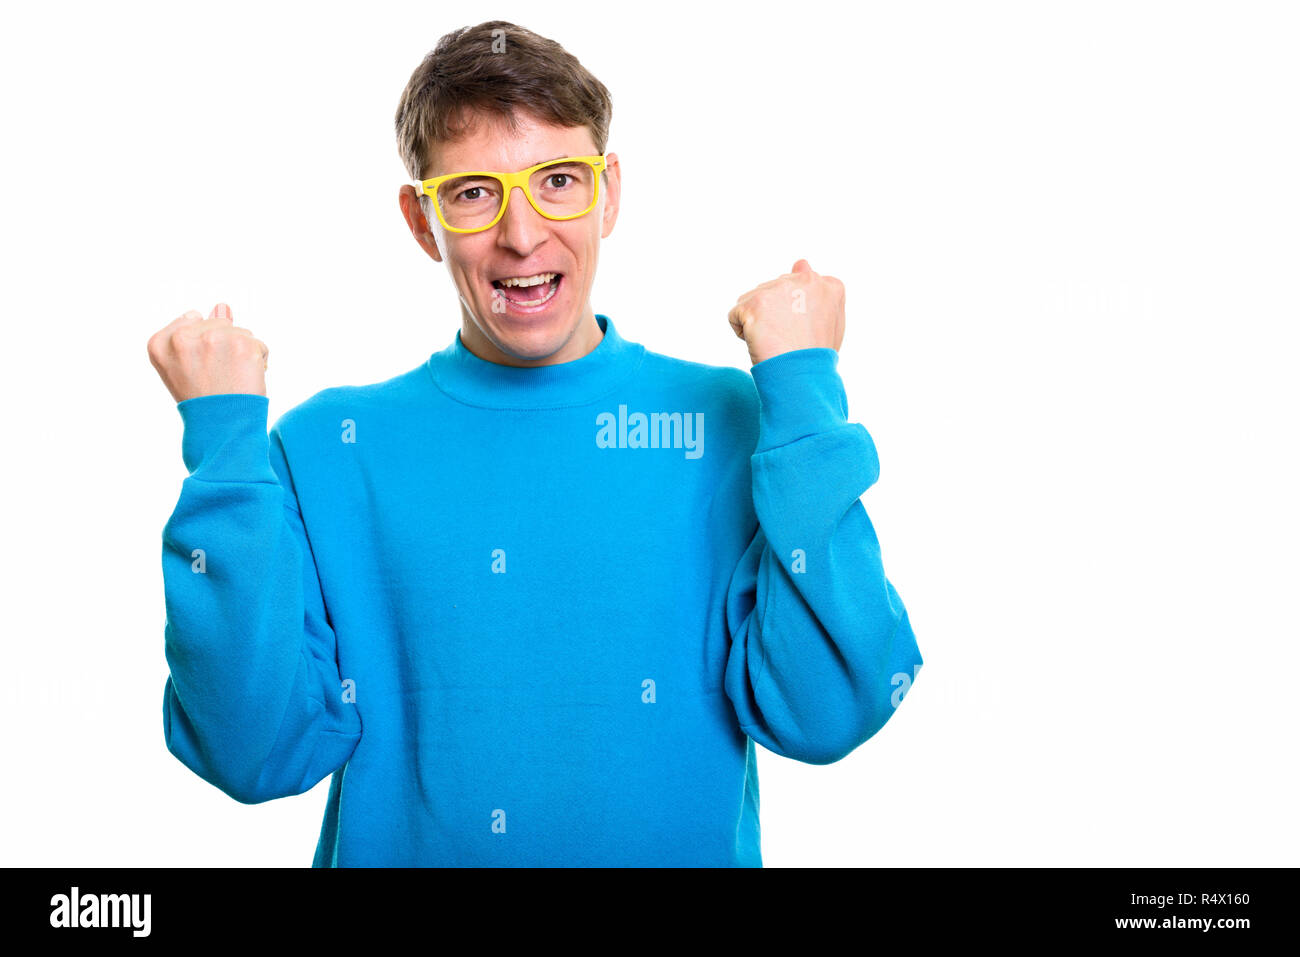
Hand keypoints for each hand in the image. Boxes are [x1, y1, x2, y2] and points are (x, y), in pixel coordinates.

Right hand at [147, 303, 268, 401]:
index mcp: (159, 343)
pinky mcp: (242, 344)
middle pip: (218, 323)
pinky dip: (258, 360)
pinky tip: (246, 378)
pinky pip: (258, 344)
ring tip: (230, 379)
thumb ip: (198, 332)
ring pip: (239, 332)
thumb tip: (222, 306)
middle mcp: (182, 337)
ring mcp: (213, 338)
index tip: (200, 367)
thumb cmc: (203, 401)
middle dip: (224, 346)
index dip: (202, 345)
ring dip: (241, 353)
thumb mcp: (185, 366)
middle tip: (217, 376)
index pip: (191, 319)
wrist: (222, 429)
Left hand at [728, 259, 845, 365]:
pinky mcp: (755, 302)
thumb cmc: (815, 358)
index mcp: (829, 285)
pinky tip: (761, 343)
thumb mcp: (830, 323)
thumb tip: (800, 263)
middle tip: (789, 339)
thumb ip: (818, 294)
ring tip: (776, 342)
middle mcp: (807, 279)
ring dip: (758, 324)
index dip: (794, 315)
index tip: (803, 333)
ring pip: (752, 302)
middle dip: (774, 315)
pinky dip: (742, 333)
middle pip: (773, 292)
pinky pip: (735, 316)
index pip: (797, 289)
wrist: (801, 379)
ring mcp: (780, 288)